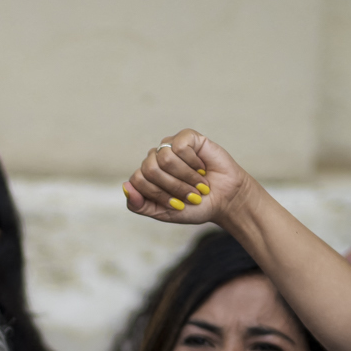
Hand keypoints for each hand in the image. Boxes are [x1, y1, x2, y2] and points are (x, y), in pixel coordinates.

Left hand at [122, 130, 248, 226]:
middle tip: (190, 195)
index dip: (158, 195)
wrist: (225, 200)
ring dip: (185, 177)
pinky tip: (202, 167)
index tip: (177, 205)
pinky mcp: (187, 137)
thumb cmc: (194, 207)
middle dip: (173, 187)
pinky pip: (180, 146)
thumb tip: (125, 187)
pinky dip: (193, 162)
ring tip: (199, 184)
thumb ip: (139, 205)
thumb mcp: (163, 213)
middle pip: (150, 169)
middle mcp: (155, 159)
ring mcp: (170, 146)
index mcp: (146, 176)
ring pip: (165, 158)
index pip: (138, 180)